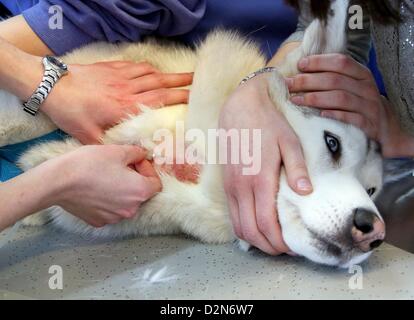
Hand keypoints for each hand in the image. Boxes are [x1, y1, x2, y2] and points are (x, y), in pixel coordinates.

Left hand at [41, 60, 192, 143]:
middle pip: (161, 83)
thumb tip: (129, 161)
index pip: (160, 100)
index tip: (194, 97)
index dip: (179, 97)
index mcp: (126, 107)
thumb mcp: (88, 137)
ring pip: (151, 73)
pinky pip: (136, 66)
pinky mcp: (111, 67)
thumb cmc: (70, 112)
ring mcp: (121, 76)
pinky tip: (153, 70)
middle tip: (198, 81)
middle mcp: (129, 89)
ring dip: (169, 74)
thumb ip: (111, 148)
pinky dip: (148, 68)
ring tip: (184, 75)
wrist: (51, 86)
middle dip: (182, 82)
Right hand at [48, 145, 160, 226]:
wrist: (58, 182)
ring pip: (125, 203)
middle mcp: (130, 209)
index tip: (136, 161)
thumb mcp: (117, 151)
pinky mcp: (98, 221)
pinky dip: (107, 200)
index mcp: (140, 192)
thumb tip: (142, 155)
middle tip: (121, 166)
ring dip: (122, 190)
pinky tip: (96, 188)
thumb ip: (136, 153)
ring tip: (107, 176)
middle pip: (141, 194)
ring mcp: (114, 218)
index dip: (148, 170)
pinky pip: (110, 210)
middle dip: (135, 179)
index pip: (156, 183)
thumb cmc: (89, 164)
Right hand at [219, 74, 312, 254]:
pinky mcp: (226, 184)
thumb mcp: (289, 141)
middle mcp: (240, 187)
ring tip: (273, 241)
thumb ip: (297, 169)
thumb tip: (307, 193)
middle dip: (267, 246)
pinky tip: (257, 226)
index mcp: (258, 179)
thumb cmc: (268, 123)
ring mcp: (230, 187)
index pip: (265, 223)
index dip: (279, 241)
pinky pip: (232, 215)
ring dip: (254, 240)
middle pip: (250, 231)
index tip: (293, 246)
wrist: (240, 107)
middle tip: (285, 249)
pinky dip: (244, 228)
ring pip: (238, 226)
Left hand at [286, 53, 412, 157]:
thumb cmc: (359, 104)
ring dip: (315, 98)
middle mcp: (366, 88)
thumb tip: (302, 69)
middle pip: (335, 80)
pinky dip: (334, 115)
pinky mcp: (368, 125)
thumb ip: (333, 77)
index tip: (300, 64)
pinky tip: (319, 115)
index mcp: (361, 74)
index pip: (341, 62)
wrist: (385, 128)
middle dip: (308, 81)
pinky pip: (350, 119)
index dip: (319, 61)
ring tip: (296, 99)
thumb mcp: (352, 86)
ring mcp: (368, 107)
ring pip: (340, 98)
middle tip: (289, 84)